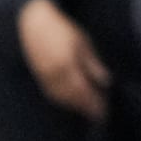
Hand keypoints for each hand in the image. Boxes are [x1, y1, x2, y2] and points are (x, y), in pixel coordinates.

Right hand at [18, 0, 110, 119]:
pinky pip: (53, 95)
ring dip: (76, 107)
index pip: (84, 91)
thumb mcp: (83, 43)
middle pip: (73, 98)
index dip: (94, 103)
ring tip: (90, 111)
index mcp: (67, 65)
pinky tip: (73, 103)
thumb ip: (93, 64)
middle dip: (87, 108)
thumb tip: (106, 82)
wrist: (35, 25)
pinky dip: (65, 101)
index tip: (105, 111)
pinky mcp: (39, 77)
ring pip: (62, 99)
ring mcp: (44, 77)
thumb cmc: (63, 30)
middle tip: (100, 115)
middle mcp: (54, 75)